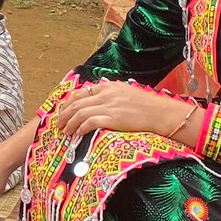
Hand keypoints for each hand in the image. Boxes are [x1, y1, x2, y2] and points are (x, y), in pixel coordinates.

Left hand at [52, 80, 187, 140]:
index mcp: (108, 86)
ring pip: (80, 113)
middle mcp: (106, 94)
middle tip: (58, 123)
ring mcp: (109, 106)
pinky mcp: (113, 118)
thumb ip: (111, 94)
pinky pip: (90, 122)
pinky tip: (76, 134)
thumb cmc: (147, 105)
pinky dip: (80, 128)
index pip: (80, 93)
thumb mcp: (126, 92)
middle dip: (64, 114)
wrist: (162, 113)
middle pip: (76, 103)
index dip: (68, 103)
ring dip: (69, 123)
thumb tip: (97, 99)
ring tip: (64, 131)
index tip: (63, 111)